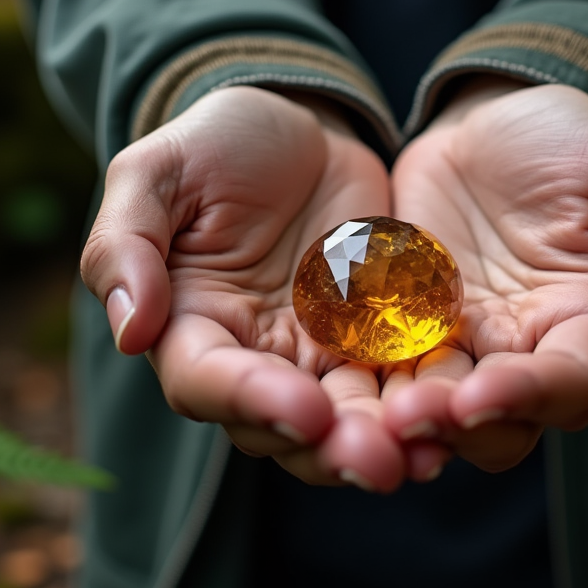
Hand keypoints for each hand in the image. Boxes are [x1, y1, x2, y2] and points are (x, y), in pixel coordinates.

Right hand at [80, 87, 440, 490]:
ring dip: (386, 442)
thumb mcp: (157, 172)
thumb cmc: (217, 144)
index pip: (208, 382)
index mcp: (191, 327)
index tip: (304, 408)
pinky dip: (427, 400)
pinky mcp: (379, 339)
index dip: (252, 401)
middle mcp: (255, 358)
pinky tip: (461, 411)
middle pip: (284, 426)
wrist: (302, 126)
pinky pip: (403, 380)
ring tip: (427, 454)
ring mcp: (321, 354)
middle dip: (331, 447)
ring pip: (349, 419)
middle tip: (380, 462)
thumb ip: (126, 243)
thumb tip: (129, 331)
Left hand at [382, 81, 587, 472]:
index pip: (571, 383)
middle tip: (408, 417)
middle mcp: (525, 350)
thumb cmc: (576, 139)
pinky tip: (321, 377)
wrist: (493, 115)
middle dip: (456, 425)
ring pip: (433, 406)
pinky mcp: (402, 325)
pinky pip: (378, 363)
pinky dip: (357, 377)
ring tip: (363, 415)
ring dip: (400, 419)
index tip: (484, 395)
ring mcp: (460, 343)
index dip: (532, 396)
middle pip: (499, 421)